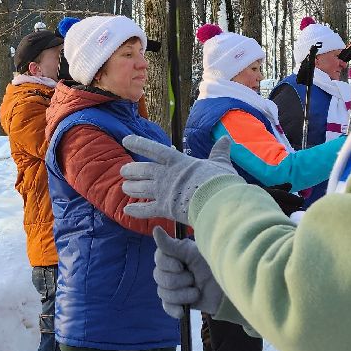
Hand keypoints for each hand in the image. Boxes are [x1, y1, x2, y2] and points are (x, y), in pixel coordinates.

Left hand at [119, 134, 235, 224]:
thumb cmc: (220, 181)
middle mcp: (166, 175)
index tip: (126, 140)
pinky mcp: (164, 209)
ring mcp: (163, 192)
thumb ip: (220, 152)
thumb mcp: (220, 163)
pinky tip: (126, 211)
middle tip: (123, 171)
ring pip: (140, 189)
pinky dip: (135, 211)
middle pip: (142, 170)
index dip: (139, 143)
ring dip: (131, 188)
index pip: (154, 149)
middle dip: (131, 170)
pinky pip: (145, 210)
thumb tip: (227, 140)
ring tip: (124, 187)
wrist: (216, 201)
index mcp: (178, 161)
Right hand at [151, 227, 222, 318]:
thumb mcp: (194, 253)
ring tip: (197, 292)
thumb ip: (173, 245)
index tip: (181, 266)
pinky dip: (174, 309)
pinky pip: (166, 307)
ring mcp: (173, 287)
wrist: (228, 290)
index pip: (158, 259)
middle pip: (159, 277)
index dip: (168, 265)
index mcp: (174, 255)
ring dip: (182, 294)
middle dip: (179, 280)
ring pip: (163, 293)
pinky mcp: (178, 302)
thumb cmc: (214, 265)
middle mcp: (170, 270)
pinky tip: (182, 310)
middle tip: (194, 278)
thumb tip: (155, 229)